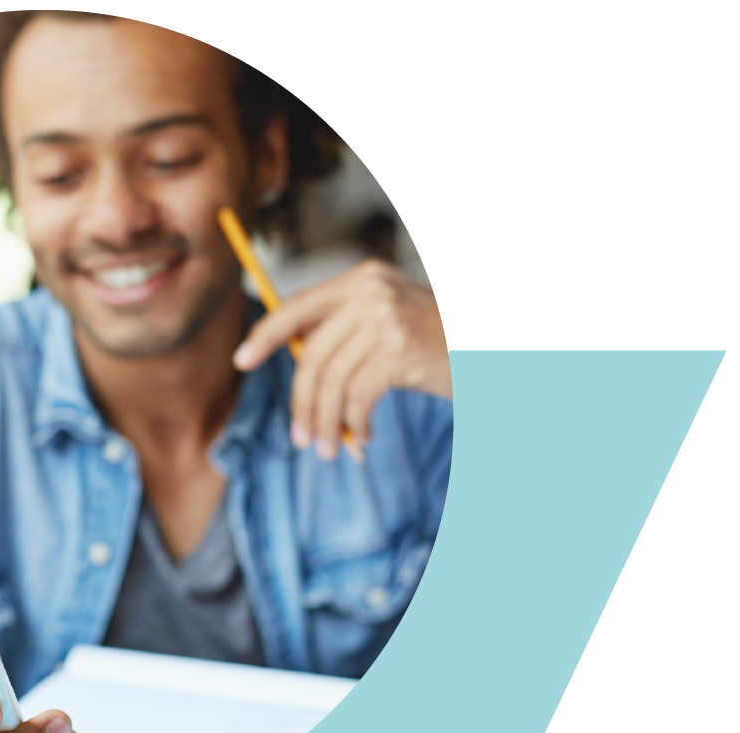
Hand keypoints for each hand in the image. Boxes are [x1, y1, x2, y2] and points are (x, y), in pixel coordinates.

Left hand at [232, 258, 450, 461]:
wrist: (496, 343)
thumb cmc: (439, 339)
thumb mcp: (389, 320)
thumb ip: (345, 331)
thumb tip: (294, 360)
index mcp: (361, 279)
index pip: (298, 306)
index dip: (266, 334)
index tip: (242, 361)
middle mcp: (370, 292)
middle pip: (311, 354)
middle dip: (302, 403)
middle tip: (301, 438)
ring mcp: (385, 319)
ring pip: (332, 382)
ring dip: (326, 422)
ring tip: (327, 448)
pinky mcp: (400, 351)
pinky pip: (358, 397)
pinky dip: (354, 424)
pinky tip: (362, 437)